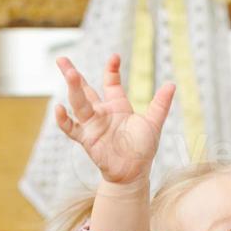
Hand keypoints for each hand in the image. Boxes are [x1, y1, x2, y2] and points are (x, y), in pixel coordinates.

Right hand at [54, 53, 175, 185]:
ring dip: (73, 89)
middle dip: (73, 74)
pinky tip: (59, 108)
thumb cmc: (142, 149)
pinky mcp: (86, 139)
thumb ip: (160, 104)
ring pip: (78, 103)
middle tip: (61, 59)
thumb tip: (172, 84)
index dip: (111, 69)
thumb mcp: (153, 123)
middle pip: (84, 89)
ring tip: (69, 73)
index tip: (115, 57)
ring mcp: (92, 125)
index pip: (111, 82)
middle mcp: (102, 112)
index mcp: (117, 105)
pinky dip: (64, 120)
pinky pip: (71, 128)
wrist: (134, 173)